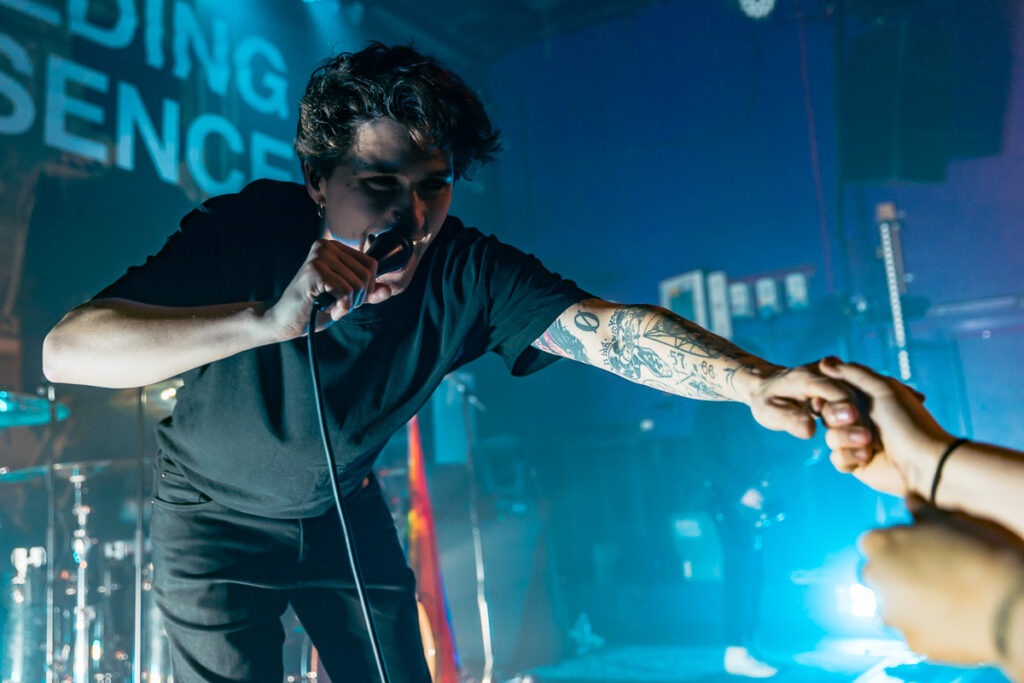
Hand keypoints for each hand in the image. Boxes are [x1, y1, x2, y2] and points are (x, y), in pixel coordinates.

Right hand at [265, 239, 384, 337]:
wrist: (284, 320)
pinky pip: (347, 291)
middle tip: (339, 304)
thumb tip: (388, 289)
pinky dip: (342, 306)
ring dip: (349, 304)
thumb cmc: (314, 307)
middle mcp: (326, 246)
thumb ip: (368, 293)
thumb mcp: (347, 298)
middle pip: (367, 274)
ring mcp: (319, 257)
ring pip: (358, 284)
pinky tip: (329, 309)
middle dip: (358, 297)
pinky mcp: (314, 271)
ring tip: (332, 307)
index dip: (367, 288)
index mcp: (334, 247)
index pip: (371, 264)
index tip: (348, 298)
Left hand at [746, 361, 861, 438]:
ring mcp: (831, 377)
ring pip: (854, 396)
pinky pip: (852, 398)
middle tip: (864, 441)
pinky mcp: (837, 385)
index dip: (844, 409)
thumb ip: (789, 419)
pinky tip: (860, 438)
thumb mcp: (768, 412)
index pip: (832, 390)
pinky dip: (857, 417)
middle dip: (857, 417)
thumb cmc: (766, 401)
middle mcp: (821, 373)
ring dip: (861, 418)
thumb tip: (810, 430)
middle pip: (848, 393)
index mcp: (803, 377)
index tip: (853, 429)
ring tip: (865, 443)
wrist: (767, 386)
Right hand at [818, 358, 952, 496]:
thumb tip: (825, 362)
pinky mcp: (856, 464)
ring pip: (830, 436)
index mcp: (867, 399)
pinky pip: (837, 458)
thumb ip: (853, 373)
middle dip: (838, 415)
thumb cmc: (907, 421)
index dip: (829, 394)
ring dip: (847, 437)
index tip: (833, 395)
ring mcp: (857, 442)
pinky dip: (851, 456)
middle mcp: (860, 419)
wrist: (922, 461)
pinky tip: (868, 457)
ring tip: (869, 441)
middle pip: (827, 413)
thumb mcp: (882, 388)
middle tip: (854, 416)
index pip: (834, 392)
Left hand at [860, 517, 1023, 664]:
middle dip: (898, 575)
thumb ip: (921, 513)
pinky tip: (951, 620)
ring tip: (944, 599)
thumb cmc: (979, 553)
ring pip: (893, 606)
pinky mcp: (911, 640)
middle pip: (879, 575)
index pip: (875, 543)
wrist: (1007, 602)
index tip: (920, 550)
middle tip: (933, 575)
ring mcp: (891, 612)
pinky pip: (914, 631)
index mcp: (878, 544)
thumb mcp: (950, 523)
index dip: (898, 546)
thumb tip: (909, 500)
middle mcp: (876, 578)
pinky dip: (927, 627)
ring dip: (909, 602)